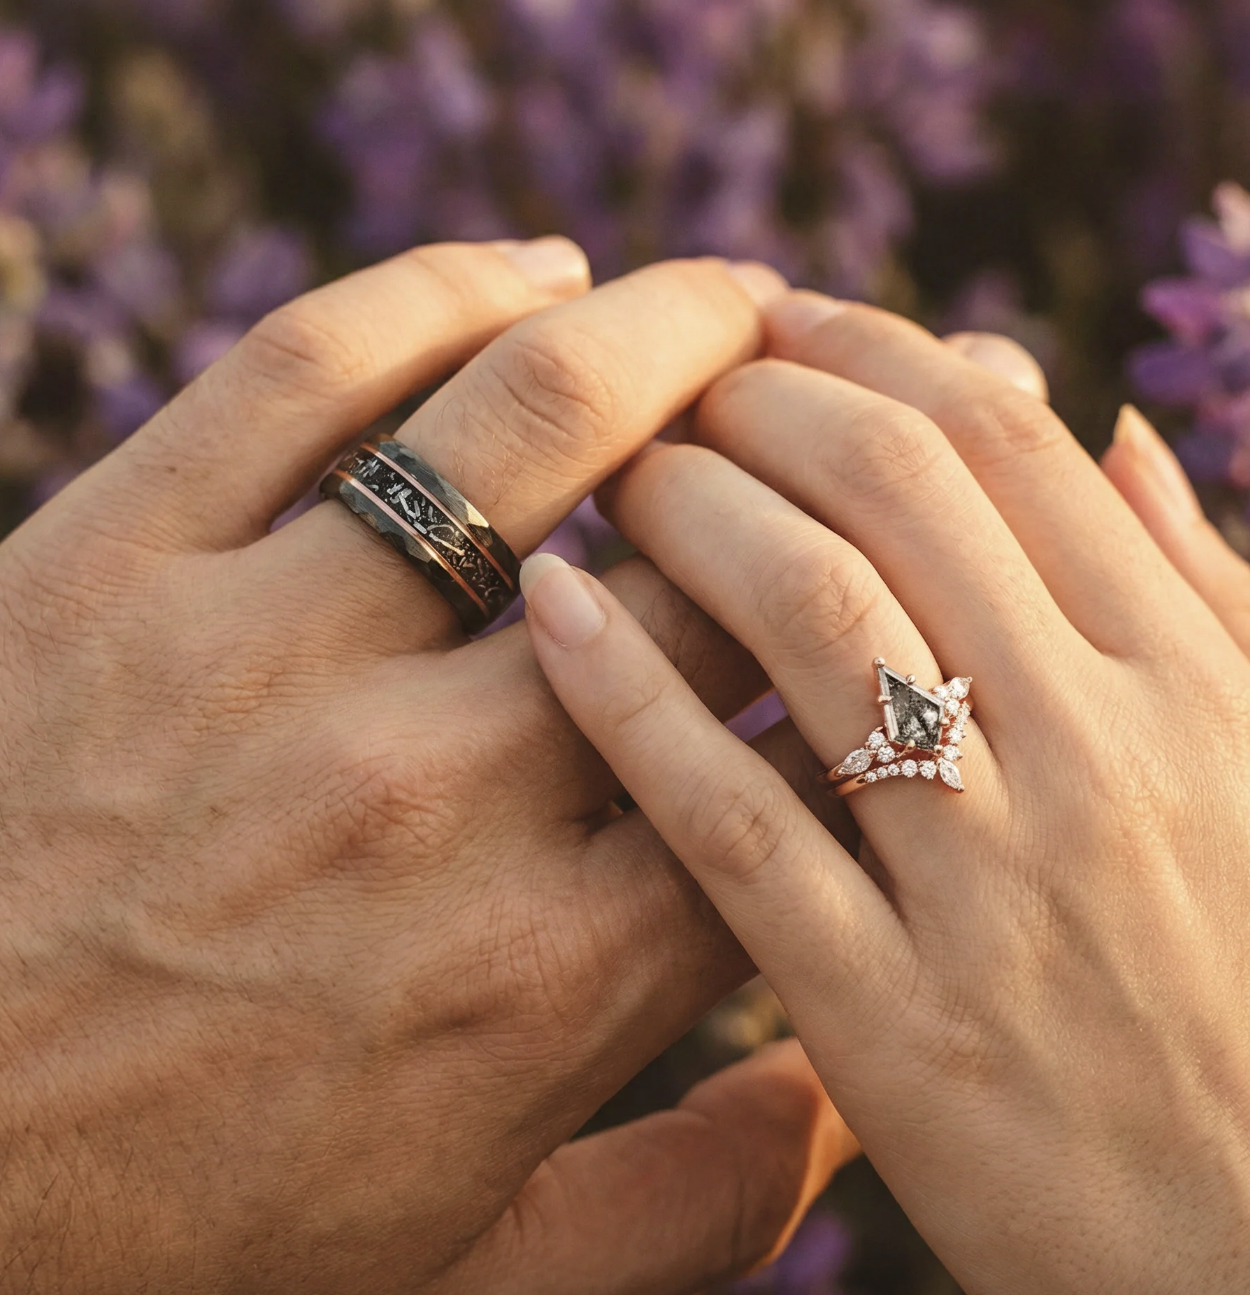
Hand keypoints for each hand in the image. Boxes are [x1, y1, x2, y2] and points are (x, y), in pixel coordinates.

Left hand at [0, 243, 855, 1294]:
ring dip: (669, 332)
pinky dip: (438, 291)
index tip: (919, 586)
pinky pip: (306, 371)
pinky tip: (530, 274)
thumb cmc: (180, 1247)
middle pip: (699, 567)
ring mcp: (267, 661)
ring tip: (743, 295)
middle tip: (866, 413)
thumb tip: (849, 1104)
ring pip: (528, 421)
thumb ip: (686, 1208)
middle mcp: (435, 793)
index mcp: (551, 972)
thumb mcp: (468, 1280)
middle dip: (819, 471)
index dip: (886, 644)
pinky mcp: (111, 565)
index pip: (795, 752)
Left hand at [523, 294, 1249, 1292]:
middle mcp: (1100, 754)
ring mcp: (994, 887)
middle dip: (757, 399)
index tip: (776, 320)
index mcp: (1193, 685)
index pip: (1003, 442)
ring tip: (614, 476)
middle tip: (671, 381)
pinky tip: (551, 613)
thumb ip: (1216, 600)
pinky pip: (731, 825)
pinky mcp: (892, 1024)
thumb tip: (1114, 436)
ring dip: (688, 511)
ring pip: (809, 619)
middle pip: (890, 490)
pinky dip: (631, 697)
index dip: (867, 351)